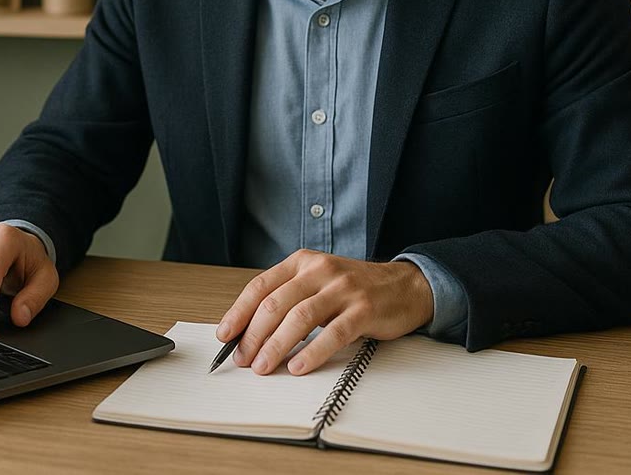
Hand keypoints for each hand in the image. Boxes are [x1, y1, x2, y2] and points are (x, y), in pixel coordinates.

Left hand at [216, 249, 433, 375]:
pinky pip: (333, 333)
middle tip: (243, 360)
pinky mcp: (364, 309)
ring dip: (276, 346)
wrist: (405, 285)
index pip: (260, 286)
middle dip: (253, 336)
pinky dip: (313, 352)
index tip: (225, 336)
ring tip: (264, 367)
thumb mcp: (317, 283)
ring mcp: (343, 289)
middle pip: (275, 304)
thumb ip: (288, 299)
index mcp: (302, 262)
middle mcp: (319, 270)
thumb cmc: (354, 289)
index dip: (238, 312)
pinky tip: (299, 366)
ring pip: (299, 318)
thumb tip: (251, 333)